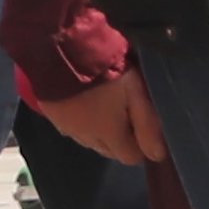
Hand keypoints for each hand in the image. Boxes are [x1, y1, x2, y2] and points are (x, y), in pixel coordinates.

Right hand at [33, 71, 167, 166]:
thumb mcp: (136, 94)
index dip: (141, 149)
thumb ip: (148, 125)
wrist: (61, 50)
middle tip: (128, 119)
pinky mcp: (51, 114)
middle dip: (120, 142)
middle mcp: (87, 137)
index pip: (130, 157)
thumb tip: (157, 156)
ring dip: (99, 133)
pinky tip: (83, 108)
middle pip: (108, 151)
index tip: (146, 132)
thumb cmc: (107, 72)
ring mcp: (66, 126)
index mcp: (109, 134)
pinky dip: (80, 124)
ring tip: (106, 112)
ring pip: (89, 141)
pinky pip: (70, 128)